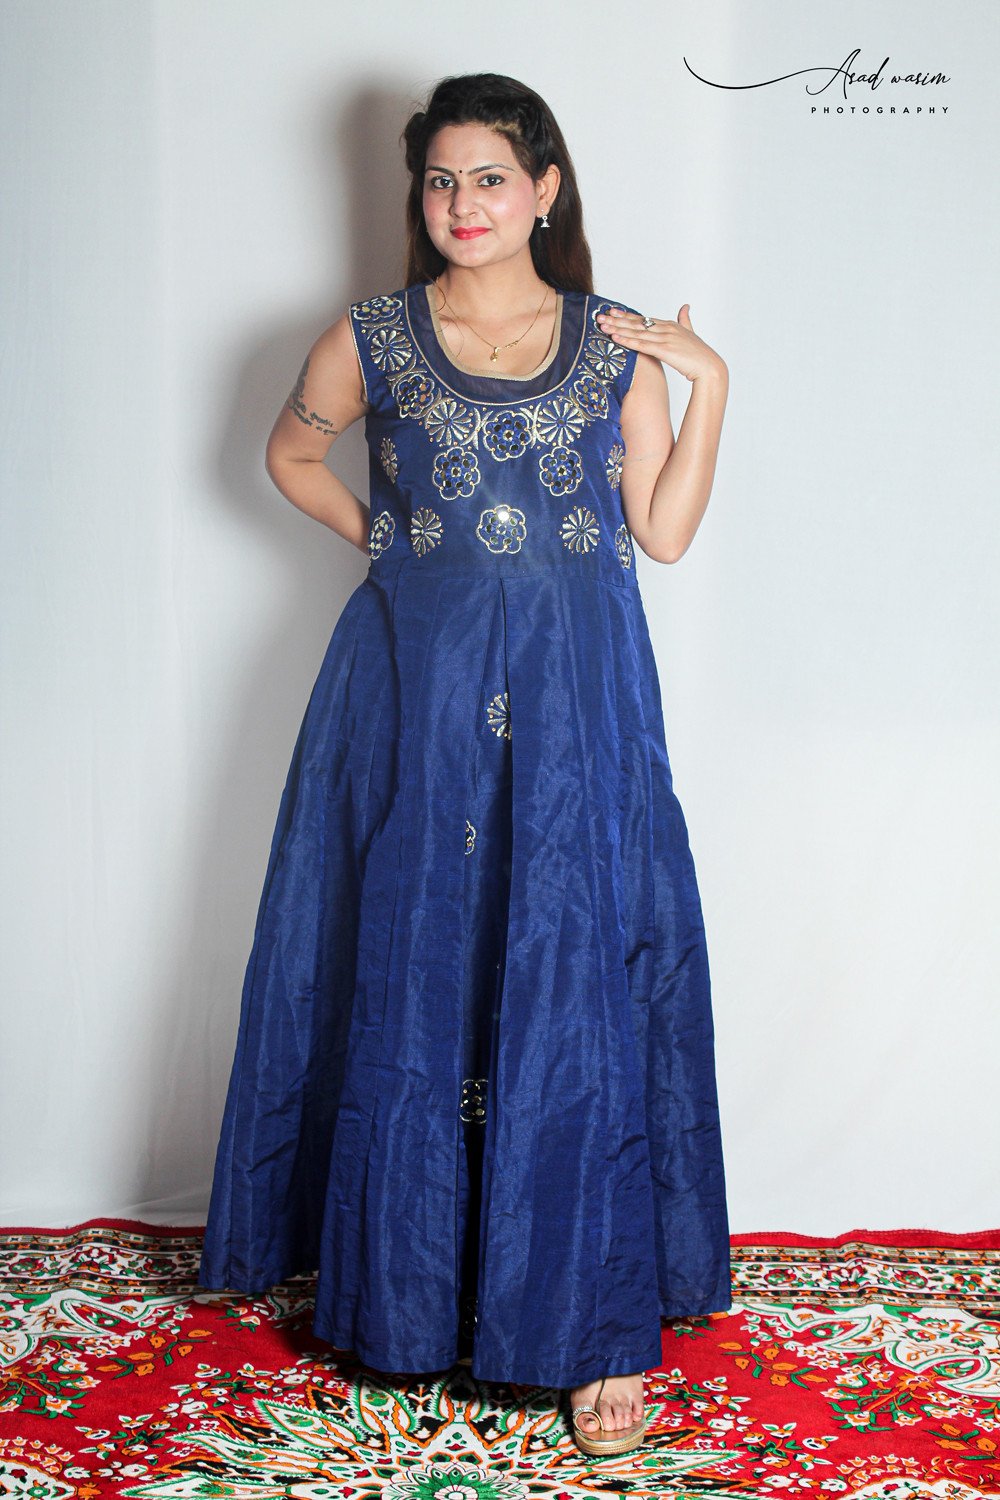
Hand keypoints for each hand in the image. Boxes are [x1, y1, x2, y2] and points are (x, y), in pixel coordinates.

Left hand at [596, 304, 726, 383]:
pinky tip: (615, 338)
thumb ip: (685, 320)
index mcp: (671, 325)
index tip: (612, 311)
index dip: (627, 316)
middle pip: (637, 323)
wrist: (710, 367)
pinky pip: (642, 345)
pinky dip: (627, 340)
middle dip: (617, 319)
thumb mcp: (691, 333)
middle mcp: (666, 329)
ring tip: (602, 326)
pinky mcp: (664, 350)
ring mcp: (665, 338)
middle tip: (600, 316)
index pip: (644, 319)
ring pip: (636, 332)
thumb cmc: (700, 355)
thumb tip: (686, 306)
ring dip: (618, 328)